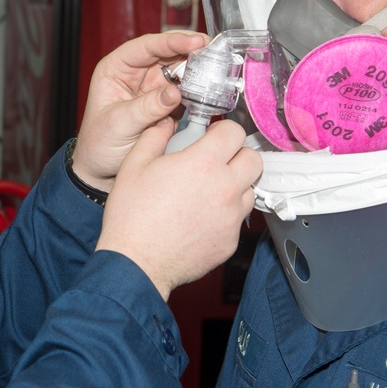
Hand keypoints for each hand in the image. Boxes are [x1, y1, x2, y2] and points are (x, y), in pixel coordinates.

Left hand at [72, 31, 208, 191]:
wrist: (102, 171)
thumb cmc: (99, 144)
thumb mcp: (119, 124)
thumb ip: (146, 108)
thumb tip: (174, 92)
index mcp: (116, 69)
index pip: (146, 46)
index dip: (172, 41)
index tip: (195, 41)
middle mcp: (136, 74)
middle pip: (168, 54)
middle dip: (192, 51)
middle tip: (215, 52)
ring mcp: (153, 88)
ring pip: (181, 71)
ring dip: (199, 71)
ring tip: (217, 71)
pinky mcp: (167, 104)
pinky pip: (187, 92)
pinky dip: (200, 91)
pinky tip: (211, 92)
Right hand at [95, 118, 261, 301]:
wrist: (137, 263)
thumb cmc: (132, 215)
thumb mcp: (134, 165)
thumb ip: (154, 137)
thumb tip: (166, 124)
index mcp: (203, 163)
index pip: (234, 132)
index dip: (223, 130)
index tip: (212, 136)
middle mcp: (225, 188)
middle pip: (253, 159)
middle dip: (237, 155)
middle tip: (217, 160)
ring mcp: (231, 217)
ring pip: (249, 190)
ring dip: (235, 185)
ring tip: (209, 191)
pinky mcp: (230, 241)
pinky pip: (238, 220)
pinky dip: (226, 215)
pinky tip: (202, 218)